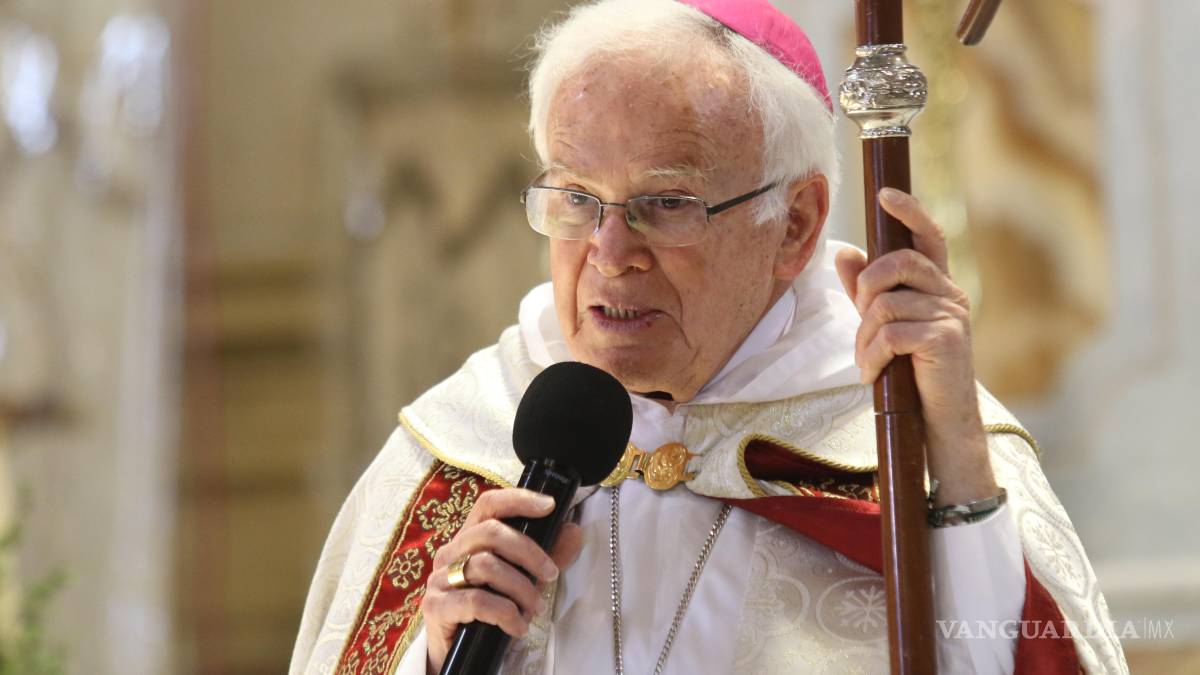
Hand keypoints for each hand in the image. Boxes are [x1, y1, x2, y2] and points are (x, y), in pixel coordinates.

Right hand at [421, 488, 582, 672]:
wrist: (460, 655)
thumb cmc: (491, 610)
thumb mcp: (523, 580)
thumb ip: (548, 556)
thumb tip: (573, 531)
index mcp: (469, 539)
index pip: (488, 505)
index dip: (517, 499)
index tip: (549, 506)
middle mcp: (450, 553)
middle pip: (489, 533)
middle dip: (529, 552)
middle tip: (551, 575)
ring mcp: (439, 579)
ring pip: (485, 566)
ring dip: (521, 588)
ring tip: (535, 608)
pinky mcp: (435, 606)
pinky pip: (476, 600)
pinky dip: (505, 613)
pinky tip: (518, 626)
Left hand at [834, 188, 997, 505]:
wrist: (937, 423)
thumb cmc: (912, 374)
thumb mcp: (885, 327)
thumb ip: (867, 291)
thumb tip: (844, 253)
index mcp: (938, 285)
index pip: (929, 236)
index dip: (910, 212)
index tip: (885, 194)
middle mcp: (951, 294)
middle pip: (898, 263)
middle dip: (867, 289)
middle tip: (862, 323)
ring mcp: (952, 316)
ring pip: (886, 304)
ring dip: (864, 337)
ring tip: (867, 362)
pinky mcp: (946, 341)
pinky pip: (891, 333)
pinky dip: (872, 356)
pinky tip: (873, 374)